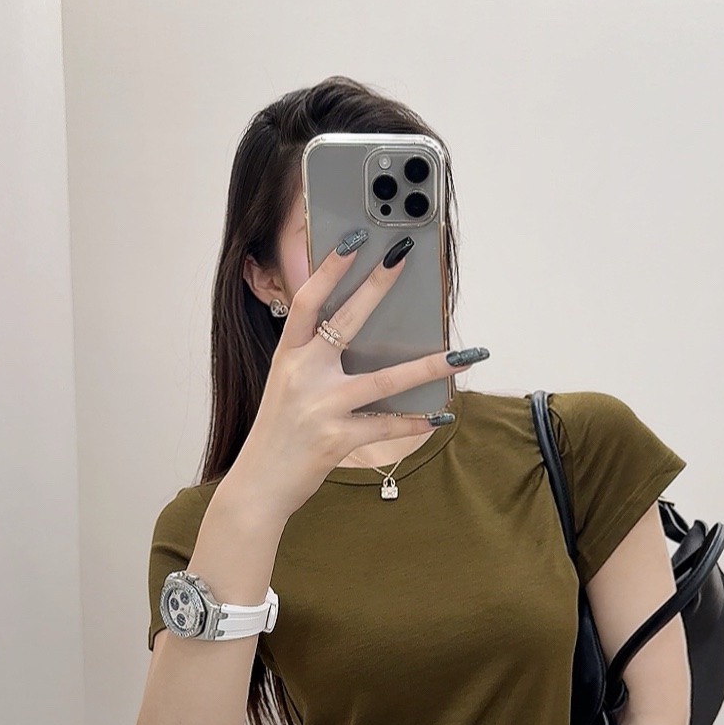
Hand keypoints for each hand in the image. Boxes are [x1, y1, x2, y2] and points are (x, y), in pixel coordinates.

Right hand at [228, 230, 480, 521]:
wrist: (259, 484)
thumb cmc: (279, 433)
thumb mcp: (287, 387)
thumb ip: (315, 361)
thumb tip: (365, 341)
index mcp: (287, 356)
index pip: (306, 302)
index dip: (328, 268)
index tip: (353, 240)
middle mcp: (302, 374)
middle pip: (345, 321)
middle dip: (376, 287)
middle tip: (404, 258)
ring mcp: (320, 406)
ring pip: (385, 379)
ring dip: (429, 367)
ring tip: (464, 355)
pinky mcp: (336, 438)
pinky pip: (385, 425)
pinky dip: (415, 422)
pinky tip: (439, 415)